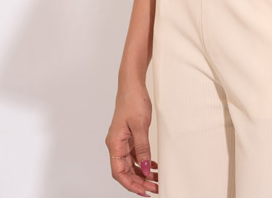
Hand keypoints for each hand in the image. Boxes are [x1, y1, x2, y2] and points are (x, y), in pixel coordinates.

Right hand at [105, 77, 158, 195]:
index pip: (119, 172)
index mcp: (114, 143)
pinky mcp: (129, 136)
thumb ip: (142, 148)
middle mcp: (116, 144)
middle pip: (125, 170)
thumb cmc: (132, 100)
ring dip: (142, 173)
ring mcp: (122, 140)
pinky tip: (154, 166)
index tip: (143, 191)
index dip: (131, 184)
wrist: (132, 84)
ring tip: (156, 181)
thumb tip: (145, 168)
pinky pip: (135, 155)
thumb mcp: (140, 126)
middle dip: (139, 181)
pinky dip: (144, 162)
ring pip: (131, 164)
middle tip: (155, 188)